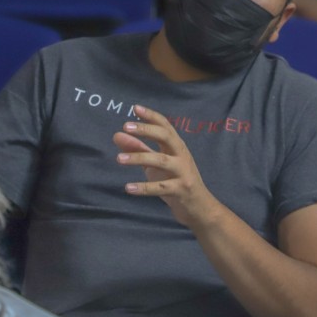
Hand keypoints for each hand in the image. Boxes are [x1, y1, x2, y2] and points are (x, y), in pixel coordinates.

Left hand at [113, 104, 213, 227]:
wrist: (199, 207)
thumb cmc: (175, 181)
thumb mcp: (155, 164)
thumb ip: (138, 149)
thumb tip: (116, 135)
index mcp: (176, 146)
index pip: (165, 125)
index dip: (151, 116)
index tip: (135, 108)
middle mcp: (181, 155)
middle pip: (166, 136)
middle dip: (146, 130)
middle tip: (126, 127)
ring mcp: (183, 172)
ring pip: (161, 161)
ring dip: (139, 158)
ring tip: (119, 158)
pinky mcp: (181, 190)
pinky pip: (161, 188)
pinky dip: (144, 188)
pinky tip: (128, 187)